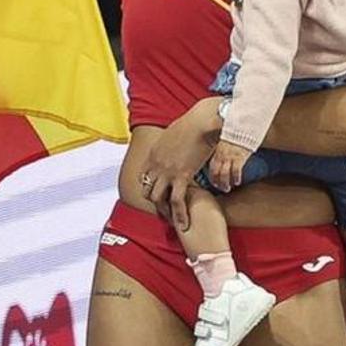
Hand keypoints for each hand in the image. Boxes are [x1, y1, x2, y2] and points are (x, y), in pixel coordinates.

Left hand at [143, 98, 220, 230]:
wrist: (200, 122)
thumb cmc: (193, 124)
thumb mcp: (174, 134)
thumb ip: (171, 145)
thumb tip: (175, 147)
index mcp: (153, 154)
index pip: (144, 176)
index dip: (150, 188)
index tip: (158, 195)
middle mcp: (156, 164)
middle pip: (147, 190)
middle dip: (155, 203)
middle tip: (165, 213)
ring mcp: (167, 171)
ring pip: (158, 198)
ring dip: (164, 211)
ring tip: (173, 221)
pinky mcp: (182, 176)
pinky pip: (176, 200)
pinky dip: (179, 214)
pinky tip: (184, 224)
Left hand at [208, 139, 250, 192]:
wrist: (243, 129)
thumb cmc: (236, 136)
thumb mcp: (226, 144)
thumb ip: (223, 152)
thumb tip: (223, 160)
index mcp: (218, 153)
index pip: (212, 168)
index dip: (212, 177)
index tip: (215, 183)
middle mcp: (222, 156)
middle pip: (216, 173)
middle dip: (218, 183)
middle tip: (222, 188)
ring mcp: (230, 157)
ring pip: (224, 174)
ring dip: (225, 183)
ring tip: (228, 188)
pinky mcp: (239, 157)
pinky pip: (236, 171)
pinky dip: (235, 178)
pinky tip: (237, 182)